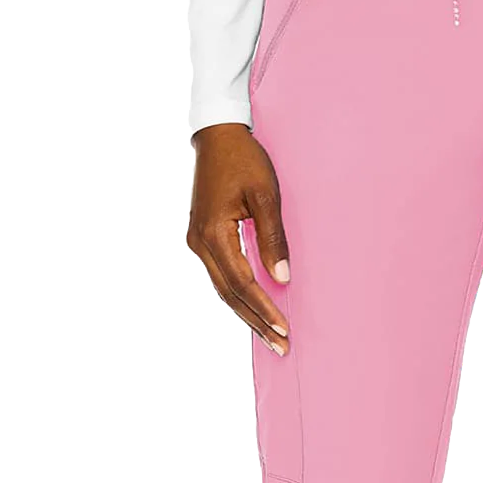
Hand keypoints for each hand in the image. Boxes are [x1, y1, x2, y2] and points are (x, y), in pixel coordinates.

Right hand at [186, 124, 291, 354]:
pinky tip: (253, 309)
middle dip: (257, 321)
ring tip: (270, 336)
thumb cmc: (244, 160)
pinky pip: (221, 275)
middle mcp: (201, 242)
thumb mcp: (266, 196)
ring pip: (224, 288)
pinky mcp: (204, 238)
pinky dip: (238, 296)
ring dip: (248, 313)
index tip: (284, 328)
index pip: (242, 282)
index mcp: (215, 233)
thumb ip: (273, 239)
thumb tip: (281, 279)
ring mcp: (199, 241)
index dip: (264, 307)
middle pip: (230, 293)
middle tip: (280, 346)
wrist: (217, 136)